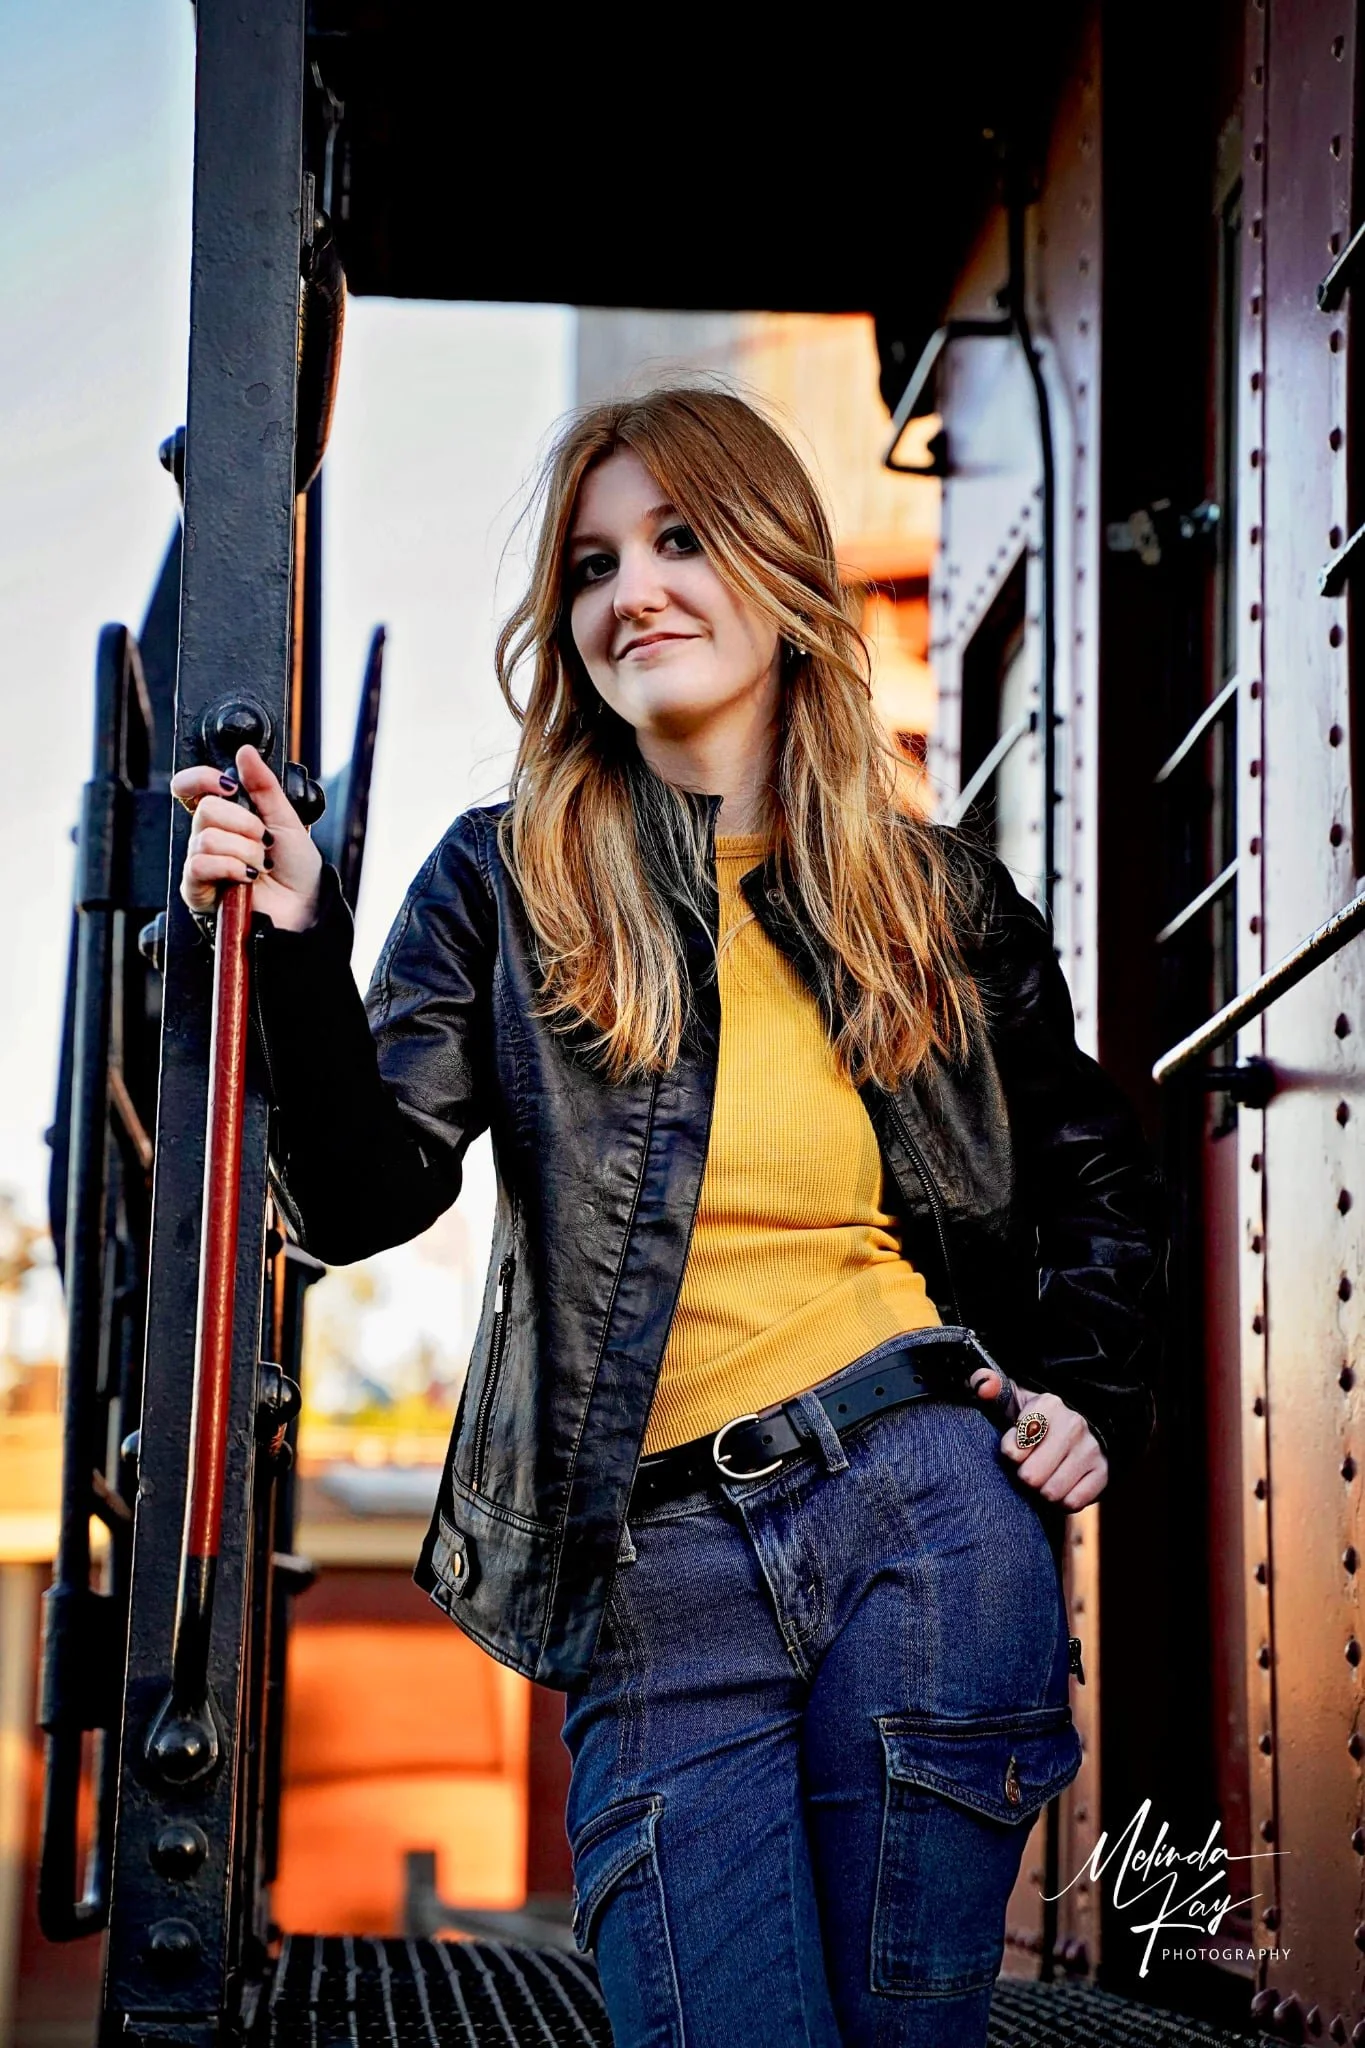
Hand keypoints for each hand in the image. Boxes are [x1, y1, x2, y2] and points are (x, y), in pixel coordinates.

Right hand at [170, 743, 322, 932]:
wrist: (305, 906)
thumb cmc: (296, 868)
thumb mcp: (286, 818)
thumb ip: (263, 785)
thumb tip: (245, 751)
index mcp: (225, 816)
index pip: (190, 788)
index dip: (201, 779)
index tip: (229, 785)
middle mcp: (209, 836)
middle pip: (205, 809)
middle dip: (244, 825)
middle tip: (263, 842)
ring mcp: (201, 863)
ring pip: (206, 838)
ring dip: (244, 850)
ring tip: (260, 864)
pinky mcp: (197, 889)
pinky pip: (201, 864)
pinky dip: (231, 867)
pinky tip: (248, 877)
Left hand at [968, 1366, 1108, 1511]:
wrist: (1082, 1425)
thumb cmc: (1036, 1418)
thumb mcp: (1012, 1397)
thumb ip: (990, 1386)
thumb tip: (982, 1386)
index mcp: (1048, 1405)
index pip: (1013, 1449)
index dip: (1010, 1453)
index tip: (1016, 1447)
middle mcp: (1073, 1425)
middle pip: (1031, 1476)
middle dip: (1025, 1476)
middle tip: (1030, 1466)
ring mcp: (1091, 1450)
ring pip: (1052, 1492)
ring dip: (1043, 1490)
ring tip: (1046, 1475)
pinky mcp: (1103, 1473)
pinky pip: (1073, 1502)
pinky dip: (1064, 1501)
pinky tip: (1062, 1485)